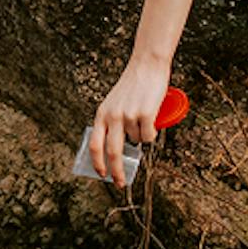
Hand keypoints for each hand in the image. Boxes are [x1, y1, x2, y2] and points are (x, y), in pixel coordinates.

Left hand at [89, 55, 169, 188]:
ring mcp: (128, 115)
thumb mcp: (114, 103)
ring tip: (144, 117)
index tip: (102, 175)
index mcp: (102, 113)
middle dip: (116, 171)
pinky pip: (149, 136)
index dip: (97, 163)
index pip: (94, 144)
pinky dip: (152, 133)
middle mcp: (113, 116)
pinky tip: (152, 118)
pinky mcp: (145, 114)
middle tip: (120, 183)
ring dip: (142, 136)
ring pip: (137, 141)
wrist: (147, 65)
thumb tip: (117, 150)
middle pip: (112, 152)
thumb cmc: (133, 84)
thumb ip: (112, 122)